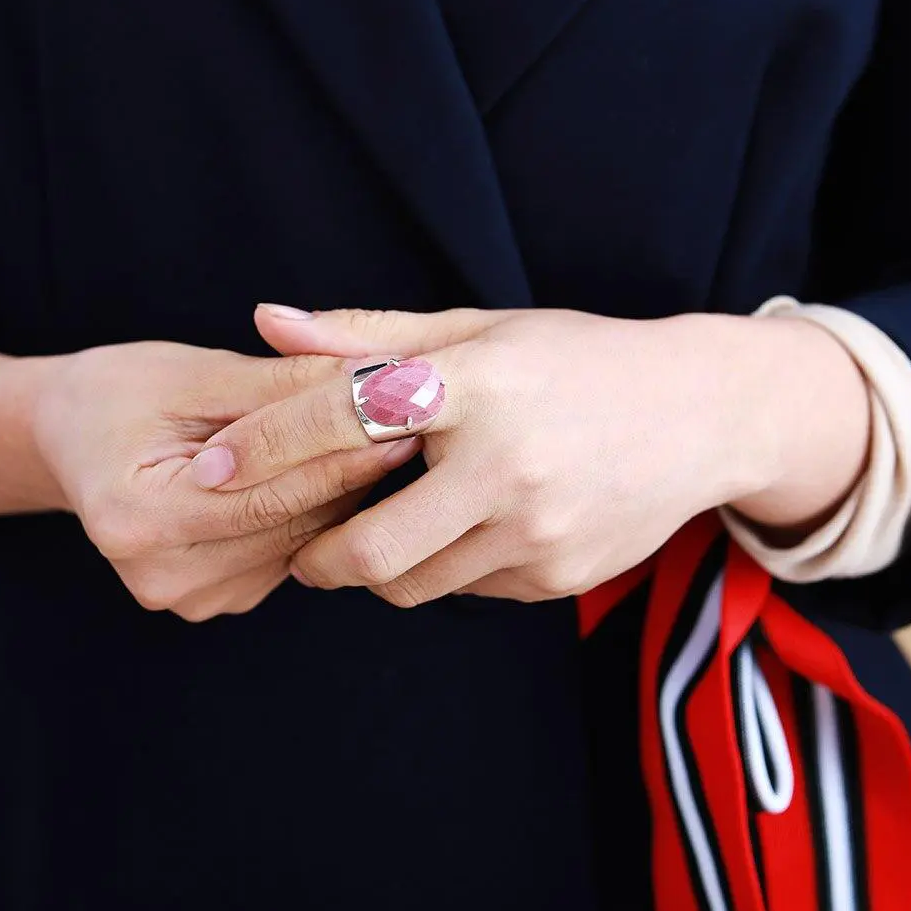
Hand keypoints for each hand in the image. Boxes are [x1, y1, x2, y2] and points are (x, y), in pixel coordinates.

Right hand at [31, 341, 419, 619]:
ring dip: (345, 493)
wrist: (75, 438)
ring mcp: (189, 597)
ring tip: (385, 440)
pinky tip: (336, 473)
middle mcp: (161, 576)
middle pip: (291, 524)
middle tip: (416, 422)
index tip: (403, 418)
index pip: (270, 493)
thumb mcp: (195, 373)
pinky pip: (289, 553)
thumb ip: (278, 383)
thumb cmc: (123, 393)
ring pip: (301, 542)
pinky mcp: (214, 600)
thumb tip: (368, 378)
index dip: (342, 454)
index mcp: (137, 518)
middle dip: (355, 471)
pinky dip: (318, 513)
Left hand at [197, 305, 778, 606]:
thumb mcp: (480, 329)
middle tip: (303, 545)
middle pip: (368, 551)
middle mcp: (509, 468)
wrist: (701, 415)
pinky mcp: (558, 579)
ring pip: (412, 585)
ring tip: (394, 524)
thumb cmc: (577, 359)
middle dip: (316, 557)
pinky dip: (445, 568)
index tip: (209, 471)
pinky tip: (472, 526)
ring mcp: (539, 534)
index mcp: (479, 385)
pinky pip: (468, 591)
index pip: (343, 419)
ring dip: (379, 567)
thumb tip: (266, 320)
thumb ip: (369, 334)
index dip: (265, 447)